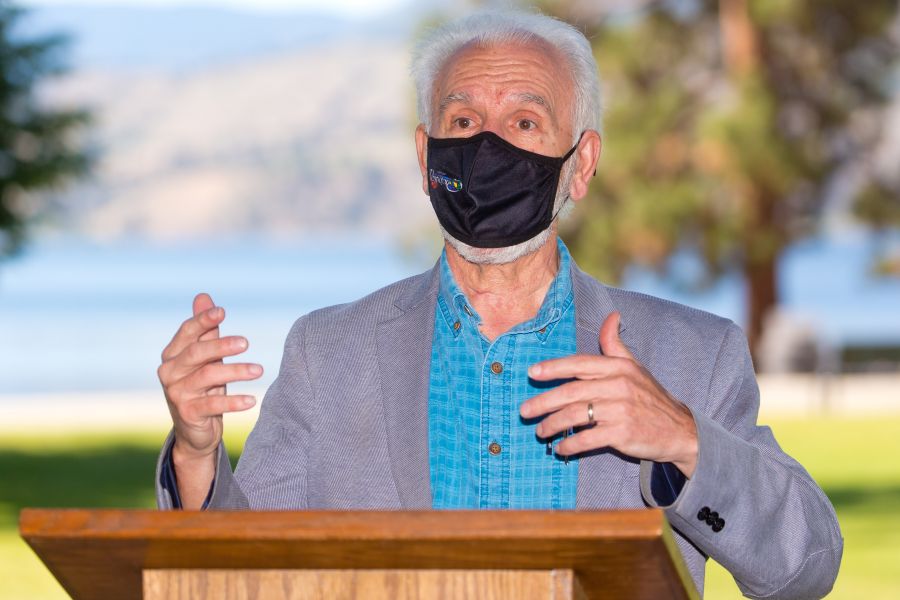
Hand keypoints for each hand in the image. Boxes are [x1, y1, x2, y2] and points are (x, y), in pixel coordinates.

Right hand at [157, 293, 262, 505]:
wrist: (195, 430)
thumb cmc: (203, 387)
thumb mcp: (206, 358)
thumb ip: (206, 330)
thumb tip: (204, 296)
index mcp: (173, 354)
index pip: (187, 332)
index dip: (203, 320)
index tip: (222, 311)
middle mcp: (170, 372)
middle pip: (196, 353)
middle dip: (221, 345)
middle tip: (246, 342)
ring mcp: (176, 393)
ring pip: (207, 377)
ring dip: (235, 372)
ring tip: (259, 370)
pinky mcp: (187, 413)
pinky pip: (212, 405)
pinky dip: (233, 402)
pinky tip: (252, 400)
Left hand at [519, 312, 697, 476]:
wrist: (680, 430)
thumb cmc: (650, 397)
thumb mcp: (634, 367)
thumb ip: (615, 344)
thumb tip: (611, 316)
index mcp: (618, 368)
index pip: (579, 364)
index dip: (553, 368)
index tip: (531, 373)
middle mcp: (619, 386)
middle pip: (571, 392)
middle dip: (543, 402)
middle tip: (524, 411)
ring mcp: (621, 410)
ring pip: (576, 415)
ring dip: (552, 424)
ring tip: (540, 431)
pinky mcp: (622, 434)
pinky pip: (588, 439)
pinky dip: (570, 444)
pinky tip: (560, 448)